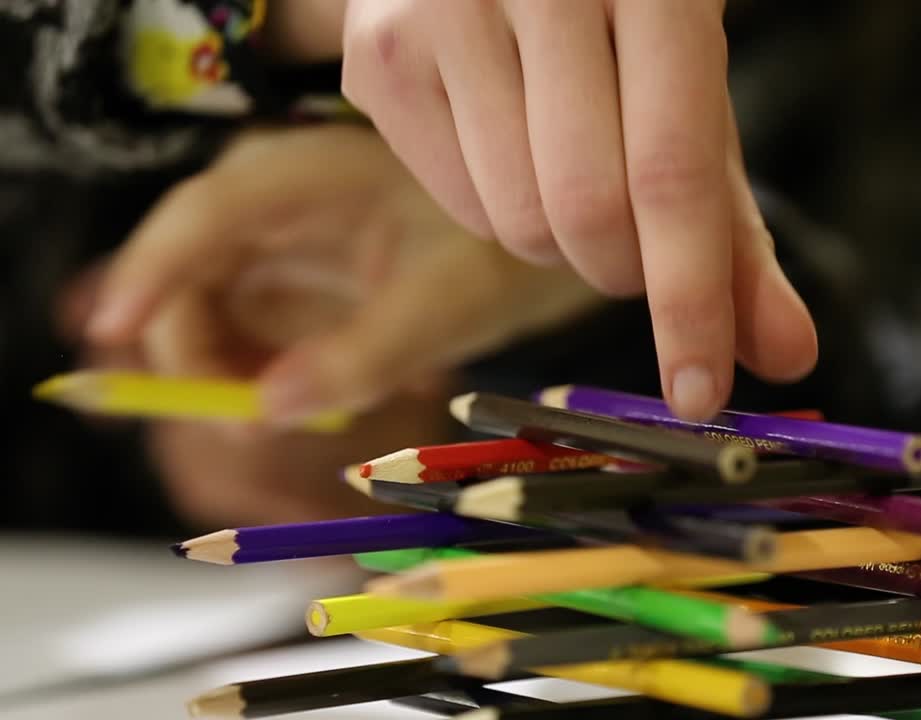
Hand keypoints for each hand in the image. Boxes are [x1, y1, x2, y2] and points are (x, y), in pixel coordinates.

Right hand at [87, 123, 601, 424]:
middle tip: (247, 428)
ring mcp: (271, 249)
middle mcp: (269, 206)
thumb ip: (364, 356)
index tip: (114, 333)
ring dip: (228, 383)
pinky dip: (259, 386)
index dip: (151, 276)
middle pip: (185, 282)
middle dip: (196, 361)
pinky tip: (316, 406)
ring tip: (299, 424)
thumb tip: (267, 409)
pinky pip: (240, 344)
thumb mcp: (450, 306)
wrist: (541, 250)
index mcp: (307, 177)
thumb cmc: (505, 255)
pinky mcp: (284, 291)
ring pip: (205, 322)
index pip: (203, 218)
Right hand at [338, 0, 817, 419]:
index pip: (672, 172)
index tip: (698, 395)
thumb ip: (737, 231)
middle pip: (586, 211)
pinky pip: (460, 205)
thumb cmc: (622, 29)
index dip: (689, 298)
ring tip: (572, 169)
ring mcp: (443, 9)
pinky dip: (502, 214)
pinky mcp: (379, 53)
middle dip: (622, 268)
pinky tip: (511, 148)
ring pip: (518, 221)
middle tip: (634, 245)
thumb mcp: (696, 101)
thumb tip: (787, 357)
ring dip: (561, 245)